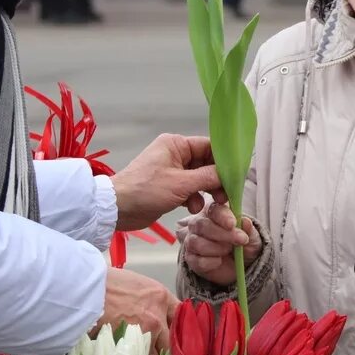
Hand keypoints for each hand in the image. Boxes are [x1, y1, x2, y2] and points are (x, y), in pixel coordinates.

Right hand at [99, 267, 178, 351]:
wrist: (86, 291)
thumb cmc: (106, 284)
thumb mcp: (135, 284)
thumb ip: (149, 299)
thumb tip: (151, 312)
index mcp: (160, 296)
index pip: (181, 315)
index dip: (179, 326)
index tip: (176, 333)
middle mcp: (158, 315)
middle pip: (173, 339)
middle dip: (167, 346)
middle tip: (161, 351)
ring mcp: (146, 332)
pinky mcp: (131, 345)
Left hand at [111, 134, 225, 231]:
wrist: (117, 209)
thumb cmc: (146, 191)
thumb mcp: (181, 183)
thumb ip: (208, 177)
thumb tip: (229, 173)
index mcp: (176, 144)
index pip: (209, 146)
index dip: (225, 160)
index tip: (238, 174)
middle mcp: (174, 154)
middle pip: (206, 163)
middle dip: (217, 179)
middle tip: (227, 195)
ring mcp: (171, 171)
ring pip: (199, 178)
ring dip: (207, 191)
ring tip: (214, 203)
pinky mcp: (168, 186)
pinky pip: (190, 189)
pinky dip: (194, 198)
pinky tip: (193, 207)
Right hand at [179, 197, 262, 286]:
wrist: (241, 265)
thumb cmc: (244, 244)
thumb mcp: (252, 236)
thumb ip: (248, 229)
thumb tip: (245, 221)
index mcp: (214, 212)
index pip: (213, 209)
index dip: (223, 216)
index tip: (233, 224)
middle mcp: (199, 224)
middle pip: (201, 225)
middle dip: (223, 234)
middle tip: (240, 240)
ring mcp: (192, 241)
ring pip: (196, 242)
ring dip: (216, 248)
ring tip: (229, 250)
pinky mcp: (191, 259)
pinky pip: (197, 260)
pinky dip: (211, 262)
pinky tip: (219, 261)